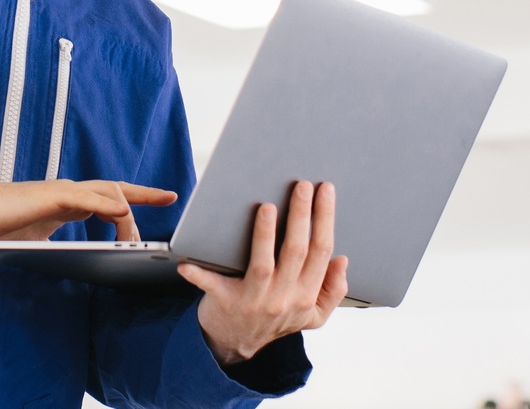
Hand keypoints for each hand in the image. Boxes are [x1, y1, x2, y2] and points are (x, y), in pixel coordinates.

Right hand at [0, 156, 176, 240]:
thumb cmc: (4, 225)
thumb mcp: (44, 236)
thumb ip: (68, 238)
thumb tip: (87, 254)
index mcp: (70, 201)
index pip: (110, 196)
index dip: (137, 197)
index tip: (163, 198)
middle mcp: (70, 191)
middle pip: (115, 188)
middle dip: (145, 193)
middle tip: (169, 197)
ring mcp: (61, 191)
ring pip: (105, 191)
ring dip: (125, 208)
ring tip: (139, 226)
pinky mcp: (51, 196)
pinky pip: (84, 198)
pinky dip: (104, 203)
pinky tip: (120, 211)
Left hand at [179, 180, 348, 365]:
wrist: (237, 344)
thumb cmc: (275, 319)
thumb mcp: (312, 315)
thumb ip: (333, 291)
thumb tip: (342, 261)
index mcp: (305, 296)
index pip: (322, 251)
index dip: (325, 219)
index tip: (325, 190)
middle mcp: (283, 298)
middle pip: (296, 251)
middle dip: (301, 215)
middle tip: (301, 185)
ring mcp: (254, 300)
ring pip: (263, 263)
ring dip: (265, 234)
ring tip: (267, 206)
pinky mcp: (225, 301)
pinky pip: (212, 285)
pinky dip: (199, 274)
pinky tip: (187, 260)